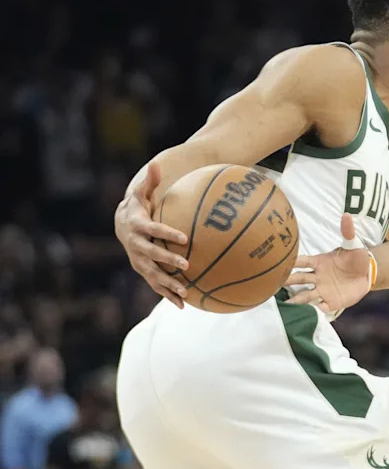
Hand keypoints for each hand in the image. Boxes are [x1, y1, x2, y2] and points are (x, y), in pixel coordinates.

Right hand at [115, 162, 189, 307]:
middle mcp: (135, 246)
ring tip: (187, 292)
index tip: (185, 238)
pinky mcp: (143, 271)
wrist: (120, 225)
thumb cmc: (137, 207)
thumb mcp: (141, 193)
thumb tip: (156, 164)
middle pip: (152, 255)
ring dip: (169, 285)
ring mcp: (138, 261)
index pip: (154, 230)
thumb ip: (150, 182)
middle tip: (188, 265)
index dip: (167, 233)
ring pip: (153, 275)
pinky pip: (156, 285)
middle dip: (169, 261)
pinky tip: (184, 305)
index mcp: (137, 227)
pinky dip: (168, 296)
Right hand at [284, 214, 371, 309]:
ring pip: (305, 295)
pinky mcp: (330, 302)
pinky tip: (304, 315)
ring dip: (296, 300)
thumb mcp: (353, 245)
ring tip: (285, 305)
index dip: (292, 262)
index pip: (302, 261)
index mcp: (319, 262)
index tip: (278, 262)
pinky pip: (319, 307)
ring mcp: (322, 290)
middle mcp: (317, 277)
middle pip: (299, 279)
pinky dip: (313, 311)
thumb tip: (347, 215)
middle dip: (287, 281)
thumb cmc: (356, 259)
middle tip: (272, 284)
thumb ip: (348, 232)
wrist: (366, 275)